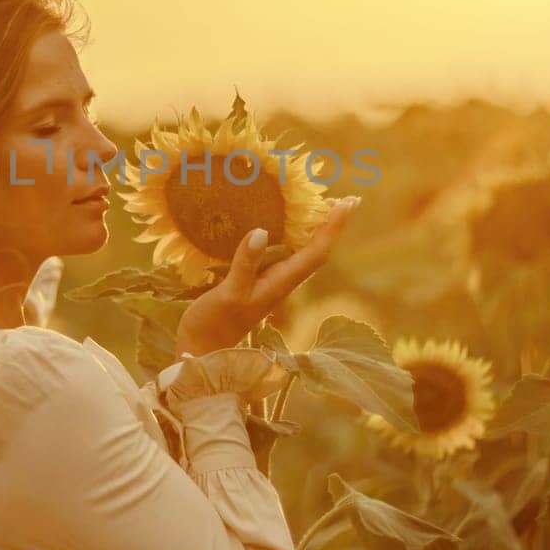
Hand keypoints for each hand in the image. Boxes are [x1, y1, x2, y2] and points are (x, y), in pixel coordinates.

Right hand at [174, 196, 361, 356]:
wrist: (202, 351)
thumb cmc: (213, 325)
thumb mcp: (228, 293)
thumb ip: (245, 264)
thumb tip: (261, 231)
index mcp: (280, 284)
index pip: (316, 252)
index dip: (332, 227)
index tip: (347, 203)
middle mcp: (281, 282)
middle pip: (316, 250)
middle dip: (332, 225)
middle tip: (346, 199)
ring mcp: (270, 283)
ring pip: (302, 252)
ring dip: (315, 230)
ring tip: (322, 206)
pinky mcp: (257, 282)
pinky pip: (283, 254)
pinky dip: (291, 237)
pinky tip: (283, 227)